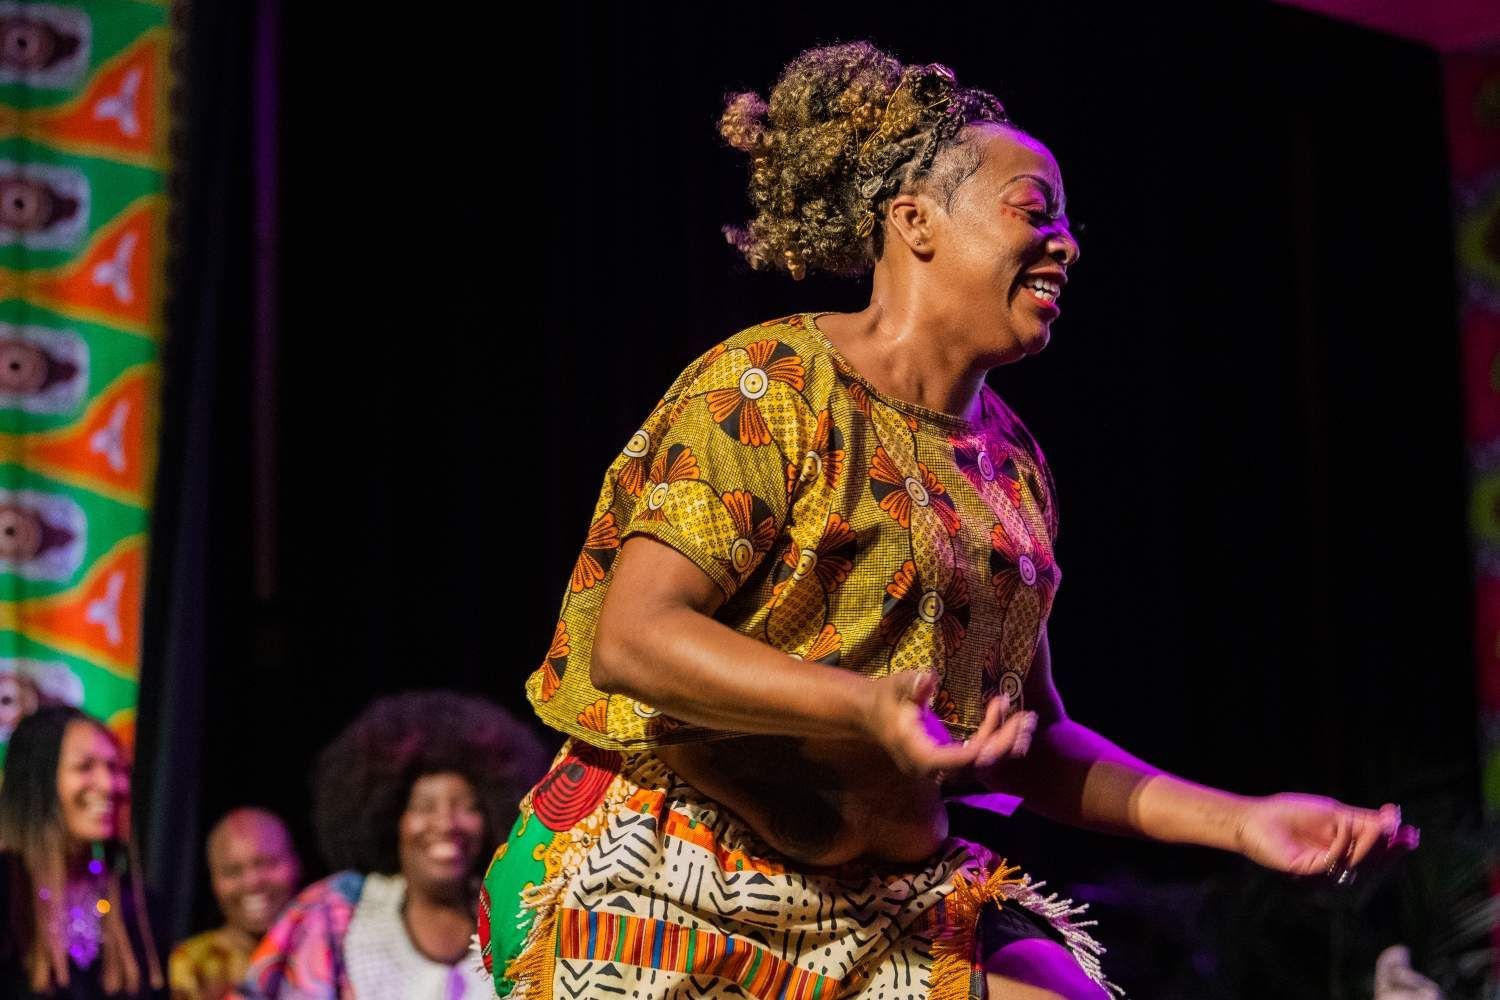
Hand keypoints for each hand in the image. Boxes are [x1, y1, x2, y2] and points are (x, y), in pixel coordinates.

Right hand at [862, 671, 1034, 779]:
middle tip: (1025, 717)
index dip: (982, 748)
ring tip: (1026, 718)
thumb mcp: (895, 687)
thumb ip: (912, 685)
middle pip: (977, 765)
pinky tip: (1007, 715)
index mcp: (920, 756)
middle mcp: (934, 768)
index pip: (957, 761)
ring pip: (983, 763)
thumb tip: (929, 677)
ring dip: (1007, 742)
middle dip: (1004, 743)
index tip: (1002, 724)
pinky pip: (979, 755)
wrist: (871, 712)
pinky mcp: (950, 758)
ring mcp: (943, 766)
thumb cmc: (884, 699)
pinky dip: (997, 738)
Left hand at [1234, 793, 1417, 876]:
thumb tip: (1394, 818)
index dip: (1394, 845)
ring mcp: (1324, 869)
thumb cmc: (1291, 813)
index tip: (1413, 834)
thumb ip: (1362, 819)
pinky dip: (1340, 845)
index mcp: (1345, 848)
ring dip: (1367, 845)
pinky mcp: (1309, 871)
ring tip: (1375, 828)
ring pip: (1356, 864)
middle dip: (1389, 849)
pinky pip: (1332, 862)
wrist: (1255, 819)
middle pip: (1372, 862)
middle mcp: (1338, 862)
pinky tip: (1342, 830)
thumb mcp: (1333, 812)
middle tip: (1403, 836)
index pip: (1376, 851)